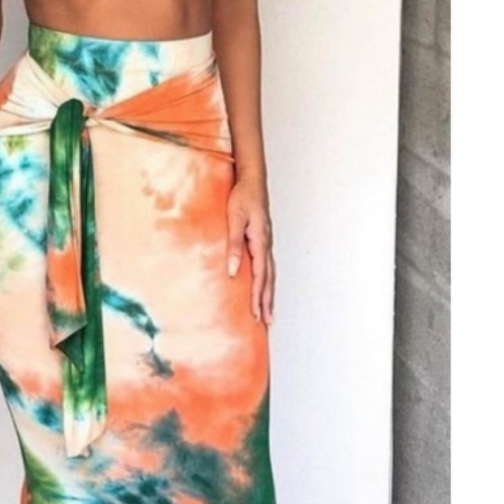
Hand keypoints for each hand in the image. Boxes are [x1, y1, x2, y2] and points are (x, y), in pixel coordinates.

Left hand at [226, 176, 274, 325]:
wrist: (252, 180)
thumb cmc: (242, 197)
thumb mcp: (234, 220)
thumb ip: (234, 245)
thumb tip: (233, 271)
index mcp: (260, 242)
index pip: (260, 276)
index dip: (258, 296)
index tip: (255, 314)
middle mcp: (267, 245)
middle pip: (270, 279)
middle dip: (268, 301)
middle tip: (267, 322)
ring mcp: (267, 242)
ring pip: (271, 274)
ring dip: (270, 294)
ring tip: (269, 312)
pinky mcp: (264, 240)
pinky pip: (268, 266)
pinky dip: (268, 281)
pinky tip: (265, 287)